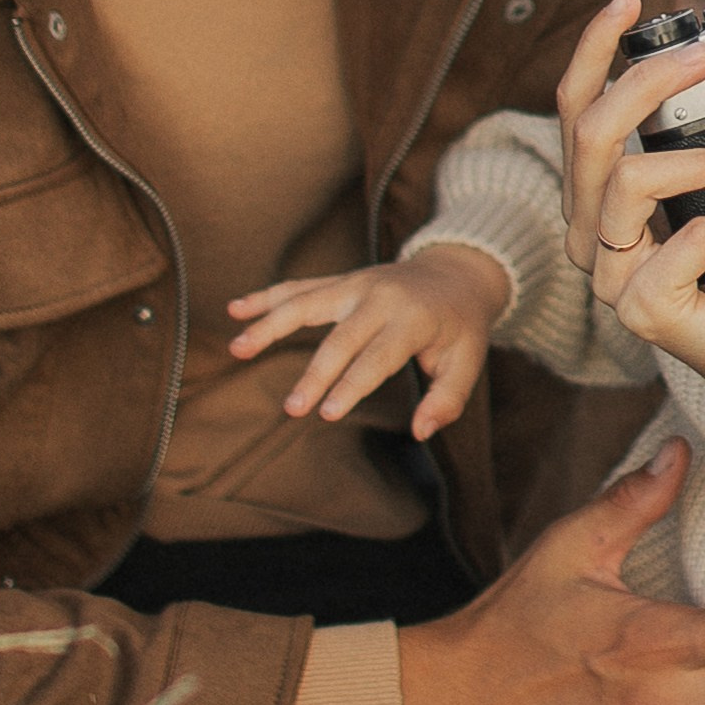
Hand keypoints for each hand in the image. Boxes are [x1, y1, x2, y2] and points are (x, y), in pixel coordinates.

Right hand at [227, 246, 510, 440]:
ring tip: (238, 349)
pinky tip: (236, 310)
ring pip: (306, 303)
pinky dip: (266, 297)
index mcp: (412, 319)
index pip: (378, 358)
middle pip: (340, 339)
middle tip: (293, 408)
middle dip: (315, 375)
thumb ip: (448, 399)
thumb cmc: (460, 326)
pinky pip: (299, 287)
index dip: (352, 386)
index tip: (329, 414)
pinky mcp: (341, 281)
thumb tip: (421, 432)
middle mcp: (379, 297)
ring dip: (270, 325)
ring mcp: (356, 284)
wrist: (457, 272)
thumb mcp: (468, 362)